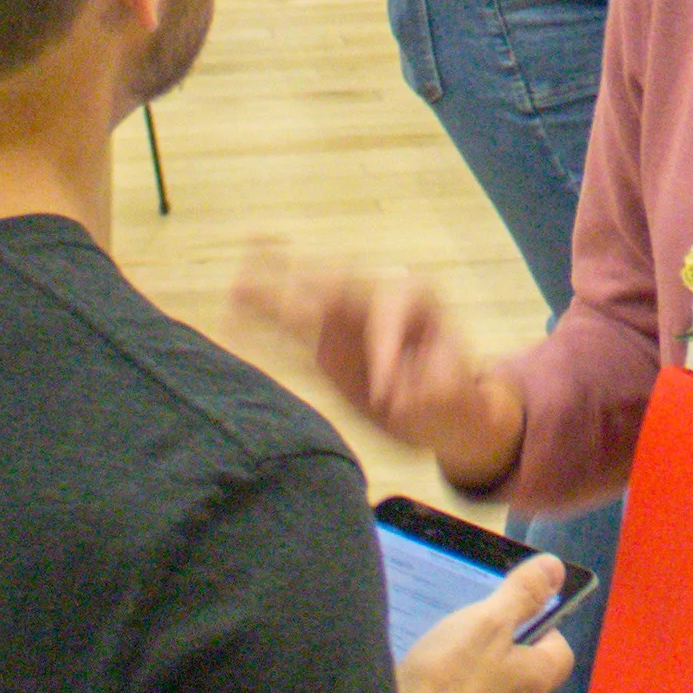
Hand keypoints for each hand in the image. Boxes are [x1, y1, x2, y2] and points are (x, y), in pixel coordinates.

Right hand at [238, 260, 514, 471]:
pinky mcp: (324, 348)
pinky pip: (289, 335)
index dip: (384, 346)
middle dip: (311, 279)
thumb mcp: (461, 401)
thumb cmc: (457, 401)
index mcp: (417, 301)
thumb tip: (399, 400)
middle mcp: (376, 301)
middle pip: (341, 282)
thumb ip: (437, 394)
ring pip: (306, 300)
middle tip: (285, 282)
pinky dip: (262, 325)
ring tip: (236, 284)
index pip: (390, 309)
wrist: (445, 413)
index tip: (386, 395)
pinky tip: (231, 315)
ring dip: (273, 291)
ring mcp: (346, 322)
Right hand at [396, 554, 573, 692]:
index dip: (542, 629)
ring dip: (474, 689)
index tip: (513, 616)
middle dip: (501, 658)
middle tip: (467, 637)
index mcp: (535, 681)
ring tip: (440, 669)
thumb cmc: (447, 680)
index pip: (559, 650)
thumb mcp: (486, 623)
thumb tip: (556, 568)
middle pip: (523, 678)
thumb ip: (521, 595)